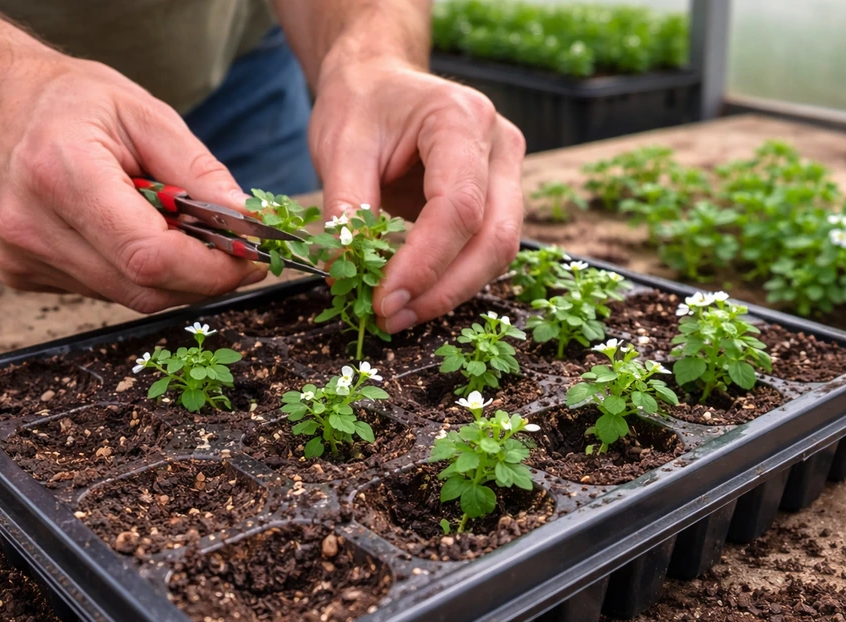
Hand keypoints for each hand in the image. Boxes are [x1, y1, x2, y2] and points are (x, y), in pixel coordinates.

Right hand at [0, 50, 267, 311]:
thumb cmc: (67, 101)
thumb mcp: (144, 113)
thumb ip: (199, 173)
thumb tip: (247, 224)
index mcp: (61, 174)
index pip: (149, 256)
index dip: (210, 270)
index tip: (248, 260)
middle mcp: (31, 225)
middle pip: (143, 288)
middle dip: (200, 278)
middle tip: (232, 253)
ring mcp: (18, 257)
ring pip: (127, 297)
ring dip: (167, 275)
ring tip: (173, 229)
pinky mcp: (17, 274)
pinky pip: (101, 290)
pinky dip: (130, 271)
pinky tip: (123, 232)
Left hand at [309, 58, 525, 333]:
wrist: (379, 79)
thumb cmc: (362, 102)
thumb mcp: (339, 145)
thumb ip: (345, 208)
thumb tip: (343, 273)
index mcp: (461, 120)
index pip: (459, 207)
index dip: (425, 263)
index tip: (384, 299)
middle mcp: (499, 145)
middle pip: (495, 237)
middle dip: (444, 290)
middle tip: (391, 317)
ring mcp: (506, 172)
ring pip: (498, 252)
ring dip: (450, 292)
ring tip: (398, 313)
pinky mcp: (499, 197)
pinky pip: (486, 250)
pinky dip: (452, 279)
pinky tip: (414, 296)